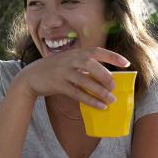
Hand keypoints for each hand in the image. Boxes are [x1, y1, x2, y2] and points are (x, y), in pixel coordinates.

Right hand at [15, 47, 129, 108]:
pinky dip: (89, 100)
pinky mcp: (58, 84)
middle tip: (114, 86)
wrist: (31, 76)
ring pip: (84, 81)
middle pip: (90, 64)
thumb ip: (84, 65)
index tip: (126, 63)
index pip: (96, 51)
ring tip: (111, 100)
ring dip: (99, 91)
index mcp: (75, 53)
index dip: (112, 56)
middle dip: (105, 75)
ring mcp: (63, 72)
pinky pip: (76, 93)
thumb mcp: (68, 61)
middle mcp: (69, 60)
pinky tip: (100, 106)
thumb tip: (106, 76)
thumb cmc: (54, 69)